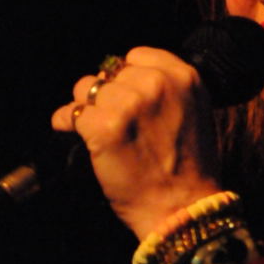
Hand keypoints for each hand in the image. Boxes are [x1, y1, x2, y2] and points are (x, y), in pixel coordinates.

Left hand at [51, 46, 221, 238]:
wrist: (183, 207)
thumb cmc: (190, 167)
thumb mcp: (196, 111)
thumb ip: (168, 88)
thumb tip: (121, 77)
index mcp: (184, 77)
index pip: (136, 56)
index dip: (128, 79)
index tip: (129, 100)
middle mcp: (156, 84)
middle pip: (109, 74)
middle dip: (108, 96)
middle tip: (119, 125)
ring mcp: (129, 105)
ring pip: (86, 90)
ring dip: (88, 110)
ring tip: (102, 133)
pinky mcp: (104, 128)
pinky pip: (70, 113)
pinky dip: (67, 124)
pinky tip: (80, 137)